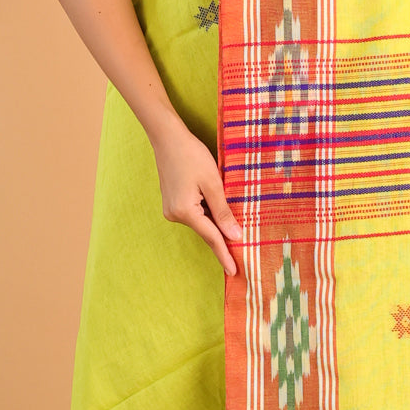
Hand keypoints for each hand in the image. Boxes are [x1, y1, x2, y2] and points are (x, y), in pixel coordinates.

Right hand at [151, 117, 242, 276]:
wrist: (168, 137)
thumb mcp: (213, 183)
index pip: (211, 237)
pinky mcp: (173, 202)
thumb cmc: (191, 155)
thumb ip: (223, 211)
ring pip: (201, 221)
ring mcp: (171, 209)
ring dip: (216, 222)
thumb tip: (234, 235)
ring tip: (233, 223)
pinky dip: (208, 214)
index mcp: (185, 211)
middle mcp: (174, 214)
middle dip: (223, 239)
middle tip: (241, 255)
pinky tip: (219, 211)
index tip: (234, 271)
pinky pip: (195, 213)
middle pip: (206, 230)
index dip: (225, 254)